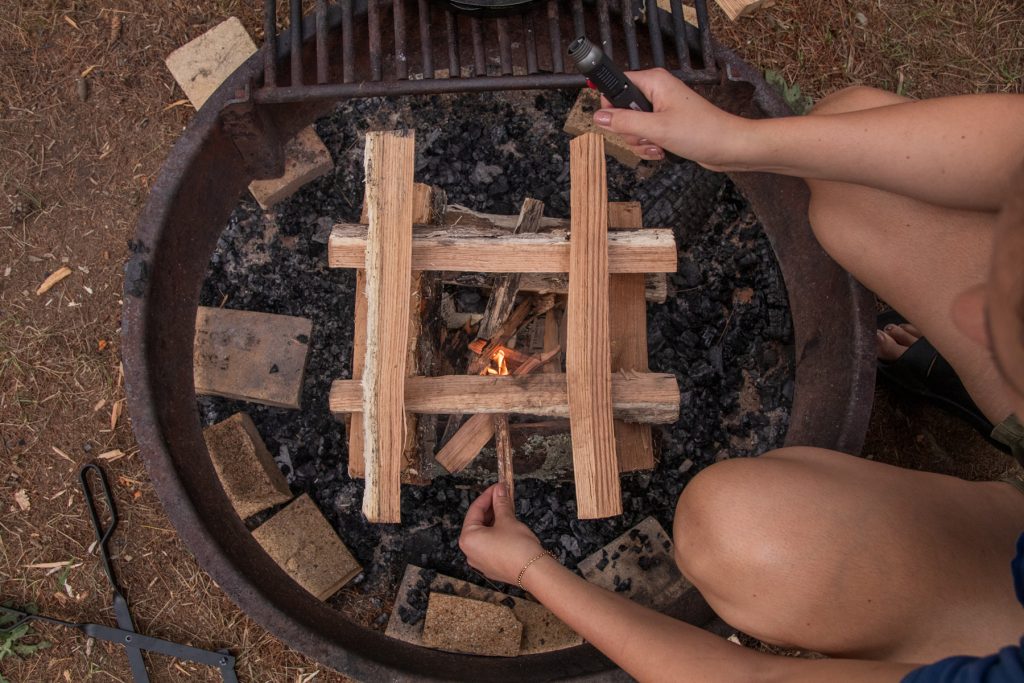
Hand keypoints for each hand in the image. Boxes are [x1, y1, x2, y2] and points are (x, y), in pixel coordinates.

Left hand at [459, 483, 544, 584]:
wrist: (534, 572)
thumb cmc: (517, 547)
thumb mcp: (507, 520)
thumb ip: (500, 503)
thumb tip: (499, 490)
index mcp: (468, 538)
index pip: (475, 510)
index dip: (487, 495)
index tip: (498, 486)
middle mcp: (470, 552)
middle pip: (478, 523)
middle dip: (491, 508)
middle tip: (503, 495)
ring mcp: (480, 562)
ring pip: (485, 535)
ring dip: (495, 520)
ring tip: (507, 508)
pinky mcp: (492, 567)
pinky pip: (490, 545)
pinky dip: (497, 533)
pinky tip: (508, 525)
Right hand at [593, 68, 750, 169]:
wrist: (728, 147)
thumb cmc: (702, 132)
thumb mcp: (656, 129)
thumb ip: (623, 122)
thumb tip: (598, 117)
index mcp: (654, 82)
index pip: (617, 85)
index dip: (612, 105)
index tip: (618, 122)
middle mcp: (657, 92)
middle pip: (622, 110)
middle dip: (630, 130)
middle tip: (647, 134)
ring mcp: (661, 109)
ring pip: (632, 127)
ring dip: (641, 142)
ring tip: (658, 144)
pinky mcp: (665, 124)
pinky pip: (645, 136)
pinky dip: (649, 147)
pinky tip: (662, 150)